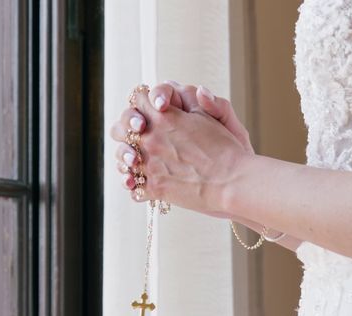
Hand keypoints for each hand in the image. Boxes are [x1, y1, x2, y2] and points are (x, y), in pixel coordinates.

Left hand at [110, 83, 252, 215]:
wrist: (232, 182)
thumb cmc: (225, 150)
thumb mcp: (209, 116)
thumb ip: (191, 101)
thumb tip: (184, 90)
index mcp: (164, 118)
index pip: (138, 99)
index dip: (142, 103)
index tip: (148, 111)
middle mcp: (151, 139)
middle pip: (120, 129)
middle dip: (125, 131)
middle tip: (137, 137)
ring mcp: (149, 165)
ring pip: (122, 160)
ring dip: (127, 161)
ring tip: (137, 164)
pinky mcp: (153, 188)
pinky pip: (133, 187)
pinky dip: (135, 186)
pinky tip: (142, 185)